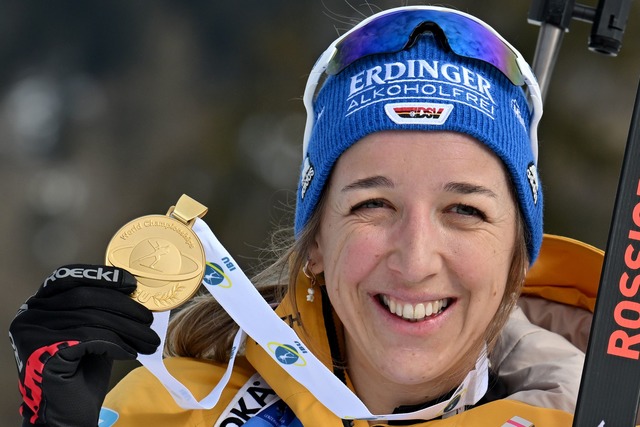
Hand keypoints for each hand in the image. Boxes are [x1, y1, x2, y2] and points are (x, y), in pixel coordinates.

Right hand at [9, 264, 159, 426]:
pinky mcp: (44, 352)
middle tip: (148, 319)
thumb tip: (133, 290)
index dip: (101, 276)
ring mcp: (33, 333)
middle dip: (123, 306)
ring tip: (148, 340)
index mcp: (39, 303)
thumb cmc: (80, 367)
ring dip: (127, 329)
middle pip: (85, 298)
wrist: (67, 410)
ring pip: (92, 319)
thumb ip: (99, 307)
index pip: (68, 277)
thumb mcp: (91, 328)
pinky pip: (90, 339)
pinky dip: (116, 344)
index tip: (130, 283)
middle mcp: (30, 315)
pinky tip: (130, 352)